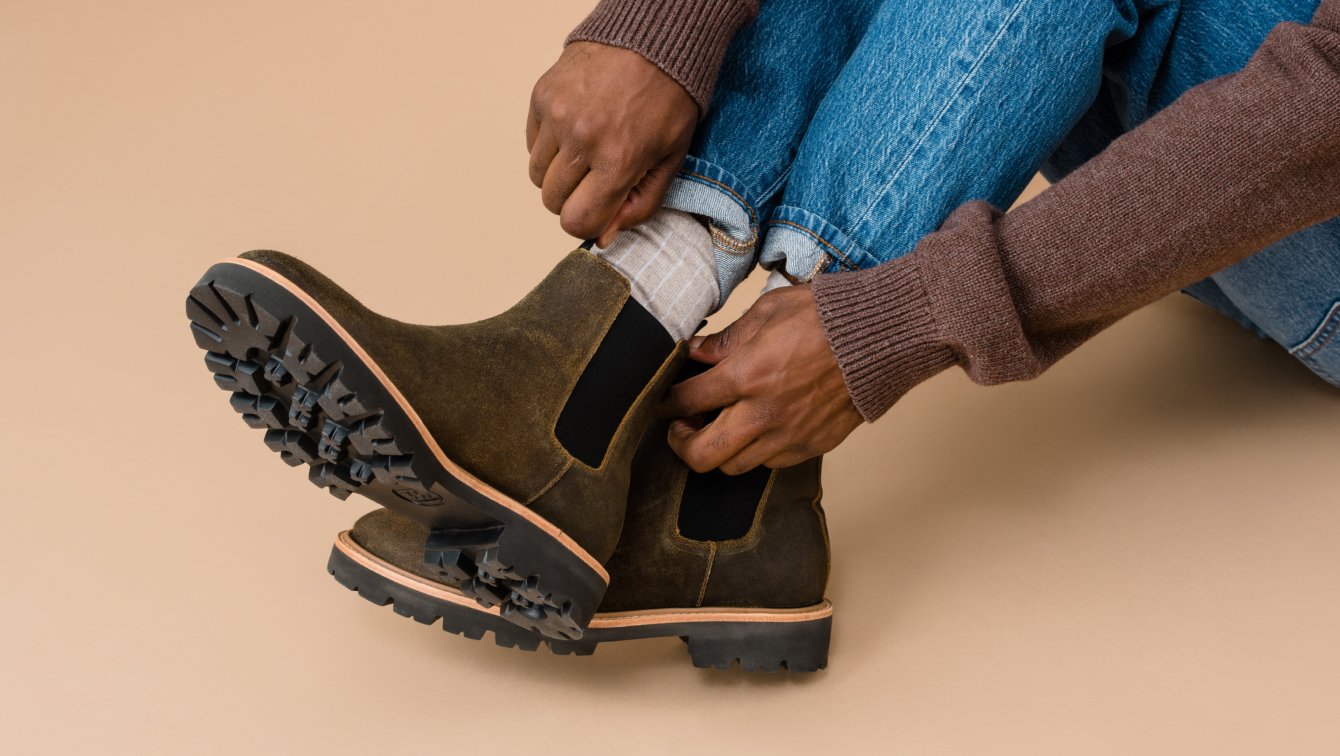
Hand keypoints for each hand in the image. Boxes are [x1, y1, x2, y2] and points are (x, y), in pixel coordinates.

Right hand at [527, 42, 697, 246]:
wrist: (652, 41)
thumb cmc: (668, 101)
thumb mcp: (670, 160)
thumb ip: (639, 205)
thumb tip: (603, 237)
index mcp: (618, 160)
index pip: (577, 221)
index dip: (588, 223)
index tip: (600, 209)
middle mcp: (582, 139)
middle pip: (552, 202)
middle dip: (573, 199)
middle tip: (595, 178)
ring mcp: (558, 116)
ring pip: (537, 176)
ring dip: (559, 174)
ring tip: (586, 153)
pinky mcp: (542, 96)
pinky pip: (531, 144)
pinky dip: (549, 146)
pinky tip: (575, 129)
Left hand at [659, 285, 863, 473]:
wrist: (881, 338)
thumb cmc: (827, 317)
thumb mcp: (768, 311)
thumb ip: (727, 339)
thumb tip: (696, 353)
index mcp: (745, 375)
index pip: (687, 402)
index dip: (666, 404)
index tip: (663, 403)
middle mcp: (762, 413)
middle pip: (702, 454)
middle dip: (681, 445)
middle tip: (680, 429)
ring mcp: (788, 435)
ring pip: (734, 466)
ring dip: (719, 451)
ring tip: (718, 430)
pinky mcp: (810, 446)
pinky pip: (770, 463)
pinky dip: (755, 452)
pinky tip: (756, 430)